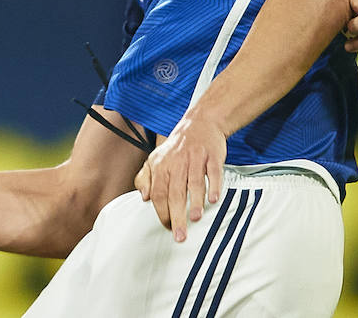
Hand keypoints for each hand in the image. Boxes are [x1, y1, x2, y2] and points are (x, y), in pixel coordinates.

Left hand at [133, 112, 226, 242]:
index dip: (161, 212)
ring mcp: (196, 158)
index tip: (168, 228)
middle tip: (180, 235)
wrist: (201, 123)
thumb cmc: (177, 147)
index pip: (158, 193)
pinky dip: (214, 185)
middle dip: (177, 216)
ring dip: (195, 201)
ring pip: (194, 182)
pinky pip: (213, 172)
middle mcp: (177, 162)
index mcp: (161, 165)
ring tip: (195, 218)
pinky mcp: (212, 155)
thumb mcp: (155, 158)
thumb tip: (143, 197)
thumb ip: (145, 178)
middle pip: (175, 192)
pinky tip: (214, 200)